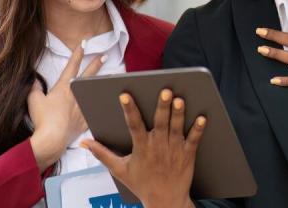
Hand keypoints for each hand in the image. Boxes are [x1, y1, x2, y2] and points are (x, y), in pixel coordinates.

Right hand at [28, 42, 105, 169]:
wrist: (52, 138)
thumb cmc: (42, 119)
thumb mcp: (34, 100)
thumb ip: (35, 88)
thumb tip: (34, 80)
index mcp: (64, 88)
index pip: (72, 66)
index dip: (78, 54)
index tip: (84, 44)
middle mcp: (76, 95)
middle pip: (88, 76)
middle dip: (96, 64)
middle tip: (104, 56)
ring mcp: (82, 108)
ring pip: (94, 92)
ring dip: (101, 84)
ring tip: (111, 80)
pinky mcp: (85, 121)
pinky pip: (94, 112)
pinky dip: (100, 108)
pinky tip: (108, 105)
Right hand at [81, 89, 204, 207]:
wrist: (165, 202)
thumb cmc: (142, 184)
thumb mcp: (119, 170)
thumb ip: (102, 154)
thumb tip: (84, 142)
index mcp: (141, 148)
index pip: (133, 125)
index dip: (129, 110)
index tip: (125, 95)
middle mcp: (158, 147)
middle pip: (160, 123)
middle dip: (162, 106)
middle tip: (165, 91)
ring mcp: (174, 151)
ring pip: (176, 128)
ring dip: (179, 114)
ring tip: (179, 99)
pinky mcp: (187, 155)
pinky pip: (194, 140)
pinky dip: (198, 129)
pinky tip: (202, 117)